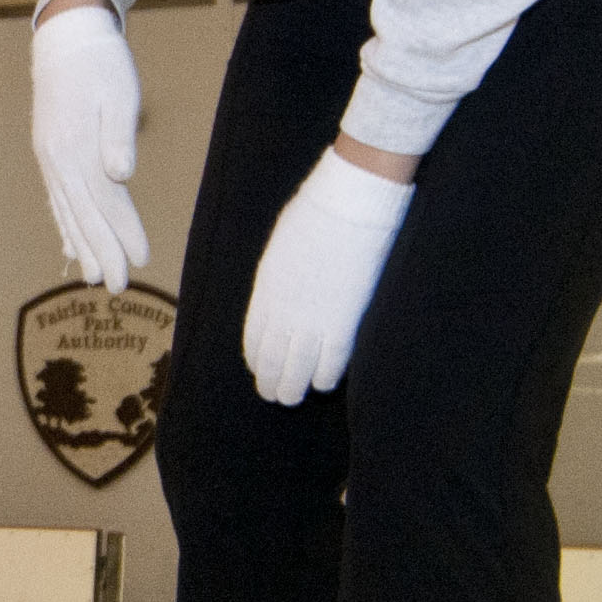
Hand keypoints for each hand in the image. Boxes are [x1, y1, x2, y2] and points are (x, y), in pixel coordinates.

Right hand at [27, 2, 150, 291]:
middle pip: (84, 215)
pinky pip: (58, 200)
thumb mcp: (118, 92)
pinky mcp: (51, 154)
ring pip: (68, 212)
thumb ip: (117, 135)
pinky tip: (70, 244)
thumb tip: (121, 175)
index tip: (141, 260)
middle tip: (117, 286)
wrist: (66, 37)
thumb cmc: (101, 63)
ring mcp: (50, 159)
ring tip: (92, 277)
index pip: (105, 200)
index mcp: (75, 147)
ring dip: (82, 246)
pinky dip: (65, 225)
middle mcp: (57, 160)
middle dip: (102, 252)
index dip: (123, 232)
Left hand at [242, 149, 412, 406]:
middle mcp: (283, 311)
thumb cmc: (316, 214)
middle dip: (270, 382)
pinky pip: (331, 363)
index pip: (253, 338)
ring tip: (293, 397)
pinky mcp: (344, 322)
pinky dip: (326, 378)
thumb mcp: (281, 247)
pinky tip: (325, 384)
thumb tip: (282, 293)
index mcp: (266, 290)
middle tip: (274, 395)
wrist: (348, 203)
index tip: (259, 370)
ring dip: (293, 388)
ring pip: (297, 370)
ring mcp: (312, 319)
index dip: (256, 360)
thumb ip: (278, 276)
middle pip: (271, 360)